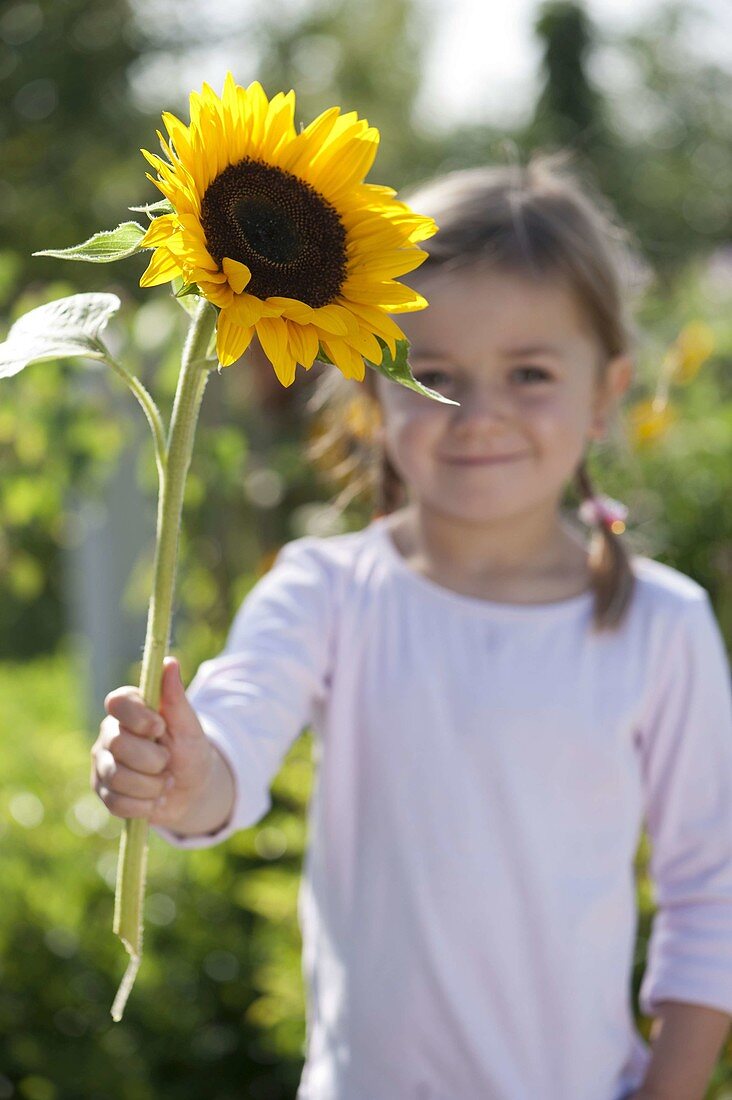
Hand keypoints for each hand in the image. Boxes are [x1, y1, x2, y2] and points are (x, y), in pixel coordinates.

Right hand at [91, 656, 213, 828]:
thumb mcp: (190, 727)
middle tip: (168, 762)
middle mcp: (110, 733)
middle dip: (153, 759)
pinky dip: (143, 806)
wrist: (191, 791)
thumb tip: (170, 662)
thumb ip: (177, 698)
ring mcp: (103, 763)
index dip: (138, 717)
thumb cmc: (190, 752)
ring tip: (164, 782)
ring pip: (117, 776)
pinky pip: (116, 802)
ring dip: (151, 786)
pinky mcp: (102, 791)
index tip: (160, 728)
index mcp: (130, 710)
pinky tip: (154, 800)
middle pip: (118, 744)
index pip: (116, 702)